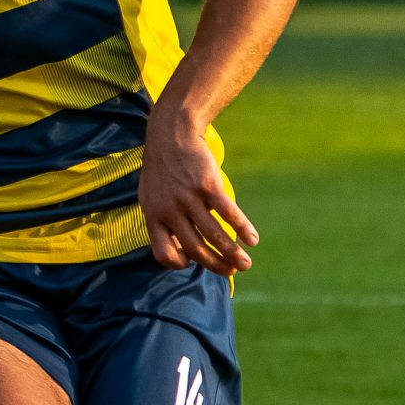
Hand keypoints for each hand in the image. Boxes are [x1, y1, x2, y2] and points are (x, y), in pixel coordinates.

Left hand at [140, 112, 257, 275]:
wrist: (172, 133)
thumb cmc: (163, 169)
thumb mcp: (151, 196)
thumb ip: (161, 223)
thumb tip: (181, 252)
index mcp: (153, 216)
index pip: (164, 254)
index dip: (182, 262)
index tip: (196, 259)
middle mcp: (169, 210)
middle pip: (195, 249)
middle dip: (216, 265)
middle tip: (232, 272)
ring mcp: (188, 198)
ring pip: (214, 235)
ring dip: (232, 254)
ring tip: (246, 263)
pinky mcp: (208, 186)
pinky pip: (228, 214)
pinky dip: (243, 229)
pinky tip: (253, 240)